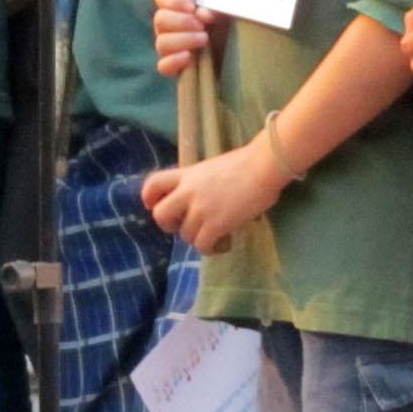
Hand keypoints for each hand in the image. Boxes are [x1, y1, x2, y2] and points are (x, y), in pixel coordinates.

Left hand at [140, 136, 289, 251]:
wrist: (264, 166)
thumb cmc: (248, 162)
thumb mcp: (214, 168)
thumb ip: (202, 183)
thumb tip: (208, 199)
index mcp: (187, 174)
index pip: (154, 183)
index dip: (148, 197)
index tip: (153, 205)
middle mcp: (188, 192)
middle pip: (160, 214)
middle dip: (168, 225)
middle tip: (184, 226)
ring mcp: (200, 209)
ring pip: (184, 235)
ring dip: (197, 238)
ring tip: (215, 236)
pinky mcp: (215, 224)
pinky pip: (202, 246)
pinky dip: (211, 249)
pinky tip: (224, 244)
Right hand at [153, 0, 225, 75]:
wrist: (237, 59)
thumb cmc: (229, 31)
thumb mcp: (227, 16)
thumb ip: (215, 9)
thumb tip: (201, 13)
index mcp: (179, 10)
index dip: (173, 1)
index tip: (192, 8)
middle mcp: (169, 28)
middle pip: (160, 19)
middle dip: (182, 22)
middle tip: (201, 26)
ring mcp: (169, 50)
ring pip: (161, 43)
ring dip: (183, 39)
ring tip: (204, 40)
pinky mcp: (174, 69)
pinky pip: (163, 66)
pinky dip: (175, 60)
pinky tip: (189, 57)